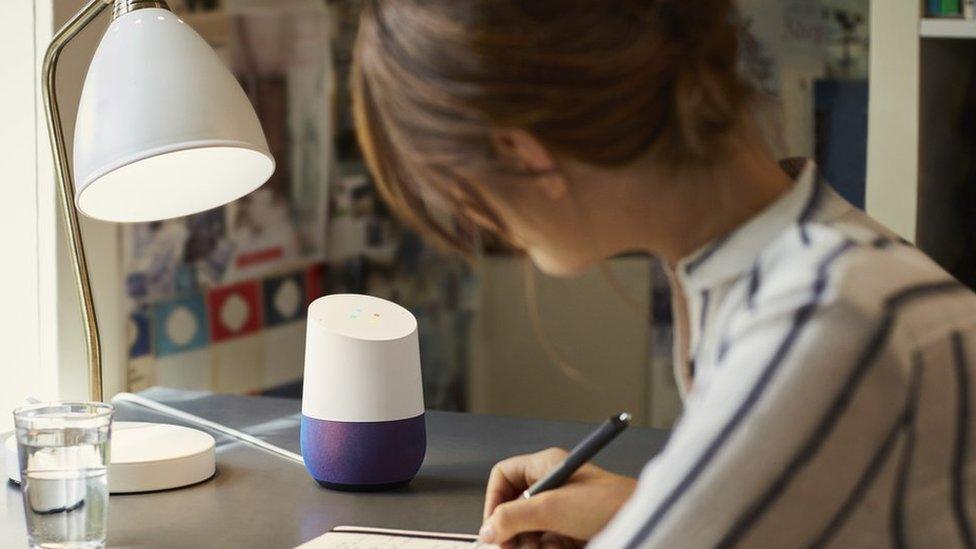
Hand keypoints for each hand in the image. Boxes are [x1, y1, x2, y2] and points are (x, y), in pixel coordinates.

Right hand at [479, 448, 636, 546]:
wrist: (642, 523)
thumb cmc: (608, 505)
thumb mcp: (552, 508)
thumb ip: (513, 517)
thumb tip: (488, 528)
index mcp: (545, 466)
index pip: (504, 476)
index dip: (494, 500)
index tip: (492, 527)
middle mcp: (551, 485)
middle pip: (512, 507)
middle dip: (511, 530)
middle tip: (510, 548)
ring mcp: (561, 509)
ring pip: (527, 530)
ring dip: (529, 544)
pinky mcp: (571, 530)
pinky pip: (545, 542)